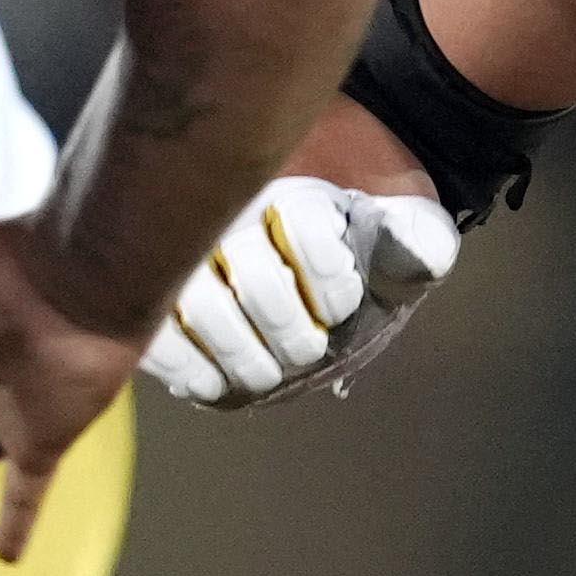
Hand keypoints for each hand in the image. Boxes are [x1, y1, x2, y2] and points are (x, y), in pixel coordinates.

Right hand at [144, 176, 460, 410]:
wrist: (312, 246)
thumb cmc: (358, 241)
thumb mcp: (404, 231)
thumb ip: (418, 240)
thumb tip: (420, 252)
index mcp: (295, 191)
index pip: (304, 226)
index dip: (331, 281)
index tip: (343, 305)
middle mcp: (232, 212)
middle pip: (252, 273)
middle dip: (287, 326)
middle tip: (307, 351)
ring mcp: (186, 251)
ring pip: (199, 303)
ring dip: (239, 352)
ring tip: (266, 374)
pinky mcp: (157, 292)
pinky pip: (155, 328)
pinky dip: (183, 364)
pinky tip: (213, 384)